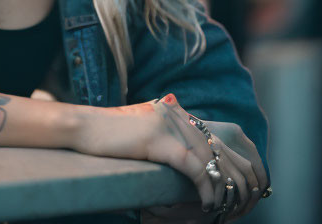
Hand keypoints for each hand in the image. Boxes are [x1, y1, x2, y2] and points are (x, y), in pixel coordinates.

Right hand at [71, 94, 267, 219]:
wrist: (83, 126)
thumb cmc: (107, 136)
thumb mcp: (141, 130)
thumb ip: (163, 134)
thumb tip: (184, 156)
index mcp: (174, 111)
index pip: (216, 138)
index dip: (232, 165)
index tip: (237, 191)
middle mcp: (176, 114)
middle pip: (220, 149)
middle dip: (236, 180)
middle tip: (239, 206)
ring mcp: (168, 125)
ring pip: (211, 160)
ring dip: (223, 189)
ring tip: (223, 210)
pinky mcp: (158, 139)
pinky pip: (194, 168)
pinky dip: (206, 189)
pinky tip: (207, 204)